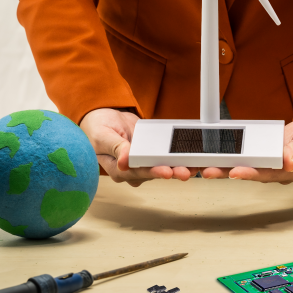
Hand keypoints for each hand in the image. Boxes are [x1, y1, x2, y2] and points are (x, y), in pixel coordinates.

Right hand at [80, 108, 197, 186]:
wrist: (104, 119)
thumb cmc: (97, 129)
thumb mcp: (103, 136)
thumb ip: (116, 147)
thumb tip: (124, 162)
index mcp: (118, 169)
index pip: (138, 173)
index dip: (153, 172)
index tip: (166, 171)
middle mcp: (132, 170)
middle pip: (155, 173)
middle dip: (172, 172)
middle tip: (186, 171)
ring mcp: (143, 163)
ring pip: (163, 167)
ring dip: (179, 166)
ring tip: (194, 165)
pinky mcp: (151, 155)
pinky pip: (165, 156)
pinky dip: (178, 156)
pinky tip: (191, 156)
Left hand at [201, 106, 292, 182]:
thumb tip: (287, 162)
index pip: (267, 174)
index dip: (249, 174)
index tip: (233, 172)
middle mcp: (280, 169)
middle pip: (251, 172)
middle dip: (228, 172)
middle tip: (208, 171)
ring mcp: (274, 161)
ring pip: (248, 164)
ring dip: (227, 164)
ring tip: (206, 164)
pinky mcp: (269, 150)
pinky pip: (251, 152)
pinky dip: (236, 152)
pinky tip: (220, 151)